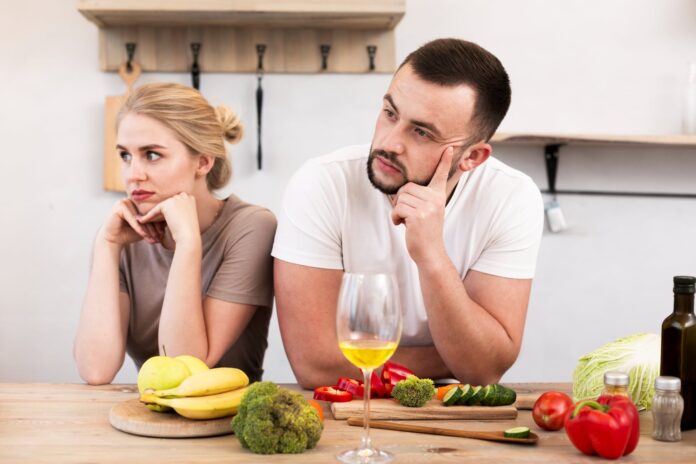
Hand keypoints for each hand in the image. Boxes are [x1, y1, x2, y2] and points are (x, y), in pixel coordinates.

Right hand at [99, 198, 161, 245]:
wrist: (114, 240)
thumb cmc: (131, 233)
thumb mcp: (146, 228)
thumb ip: (155, 223)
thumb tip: (171, 221)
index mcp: (139, 202)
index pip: (152, 211)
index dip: (159, 223)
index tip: (164, 234)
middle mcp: (132, 200)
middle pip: (147, 214)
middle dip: (154, 227)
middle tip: (160, 238)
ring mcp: (125, 201)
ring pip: (141, 217)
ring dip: (148, 229)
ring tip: (155, 239)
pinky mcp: (119, 206)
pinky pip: (132, 218)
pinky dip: (139, 228)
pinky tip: (145, 236)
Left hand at [137, 193, 200, 246]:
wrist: (189, 235)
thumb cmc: (188, 231)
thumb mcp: (185, 217)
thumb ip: (178, 210)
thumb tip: (166, 210)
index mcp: (190, 198)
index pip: (176, 201)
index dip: (170, 209)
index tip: (162, 217)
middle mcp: (184, 196)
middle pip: (168, 202)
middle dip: (161, 210)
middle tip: (149, 217)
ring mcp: (176, 199)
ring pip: (161, 206)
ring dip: (153, 214)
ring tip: (144, 219)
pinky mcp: (167, 204)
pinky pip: (155, 210)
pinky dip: (148, 217)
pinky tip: (141, 222)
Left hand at [390, 146, 453, 265]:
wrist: (430, 252)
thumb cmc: (424, 232)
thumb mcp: (427, 212)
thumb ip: (420, 199)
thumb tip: (402, 191)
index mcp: (438, 196)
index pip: (441, 175)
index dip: (445, 161)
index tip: (448, 148)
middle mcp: (435, 199)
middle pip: (406, 187)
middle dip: (401, 200)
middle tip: (407, 214)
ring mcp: (427, 207)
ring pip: (400, 198)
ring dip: (398, 211)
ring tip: (406, 221)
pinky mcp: (418, 216)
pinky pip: (398, 208)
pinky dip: (395, 217)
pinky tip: (402, 225)